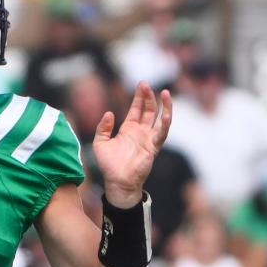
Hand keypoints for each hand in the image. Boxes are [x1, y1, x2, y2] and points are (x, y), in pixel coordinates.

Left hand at [94, 82, 171, 207]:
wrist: (117, 182)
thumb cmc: (109, 165)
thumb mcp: (100, 142)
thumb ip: (103, 127)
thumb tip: (109, 113)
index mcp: (128, 129)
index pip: (136, 109)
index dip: (139, 97)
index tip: (142, 84)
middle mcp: (140, 132)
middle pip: (148, 110)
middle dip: (149, 97)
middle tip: (146, 84)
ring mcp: (148, 139)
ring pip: (160, 119)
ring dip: (164, 107)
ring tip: (165, 94)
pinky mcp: (153, 148)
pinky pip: (161, 134)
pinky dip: (165, 125)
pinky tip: (166, 115)